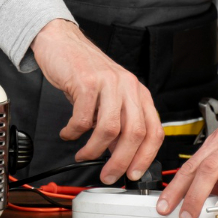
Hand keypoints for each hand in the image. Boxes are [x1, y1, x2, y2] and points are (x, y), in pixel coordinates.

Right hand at [30, 19, 163, 182]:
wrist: (63, 42)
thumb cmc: (86, 72)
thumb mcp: (110, 97)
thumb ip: (119, 123)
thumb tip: (120, 157)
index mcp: (139, 92)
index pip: (154, 130)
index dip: (146, 157)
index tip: (134, 174)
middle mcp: (128, 86)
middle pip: (135, 132)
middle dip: (121, 161)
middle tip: (108, 175)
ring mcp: (109, 83)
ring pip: (110, 128)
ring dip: (95, 150)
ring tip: (83, 155)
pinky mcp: (87, 82)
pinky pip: (82, 118)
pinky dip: (74, 133)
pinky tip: (68, 134)